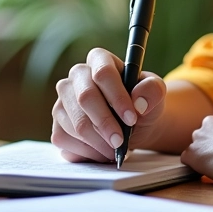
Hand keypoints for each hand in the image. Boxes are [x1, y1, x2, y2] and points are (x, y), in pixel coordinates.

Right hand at [51, 47, 165, 162]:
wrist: (133, 124)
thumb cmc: (142, 102)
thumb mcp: (155, 93)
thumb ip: (153, 90)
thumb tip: (138, 101)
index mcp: (100, 59)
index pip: (103, 72)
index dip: (117, 96)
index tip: (132, 118)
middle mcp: (77, 76)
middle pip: (85, 97)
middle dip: (106, 123)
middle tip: (121, 141)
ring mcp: (63, 100)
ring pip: (77, 123)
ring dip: (99, 141)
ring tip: (117, 148)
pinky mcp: (57, 124)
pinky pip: (67, 140)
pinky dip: (89, 151)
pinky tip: (104, 152)